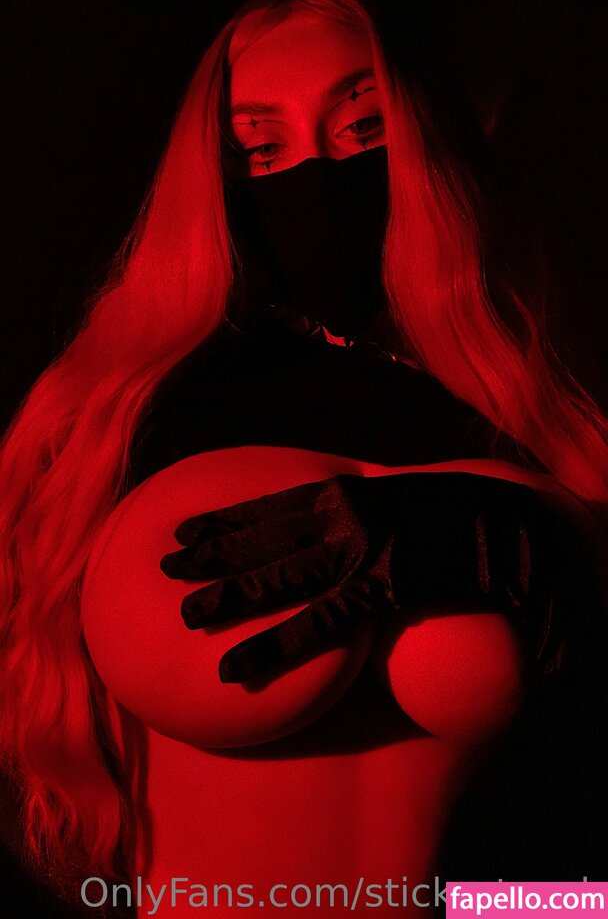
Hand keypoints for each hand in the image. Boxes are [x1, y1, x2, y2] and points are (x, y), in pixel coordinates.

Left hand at [160, 473, 566, 682]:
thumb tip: (317, 527)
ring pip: (279, 578)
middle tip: (164, 568)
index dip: (221, 520)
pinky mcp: (381, 589)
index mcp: (343, 492)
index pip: (267, 507)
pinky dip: (272, 648)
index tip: (181, 530)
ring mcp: (361, 552)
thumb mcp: (391, 499)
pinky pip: (318, 625)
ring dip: (228, 596)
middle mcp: (342, 516)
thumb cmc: (445, 514)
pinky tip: (237, 667)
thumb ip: (350, 511)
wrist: (502, 524)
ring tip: (185, 615)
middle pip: (262, 538)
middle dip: (210, 554)